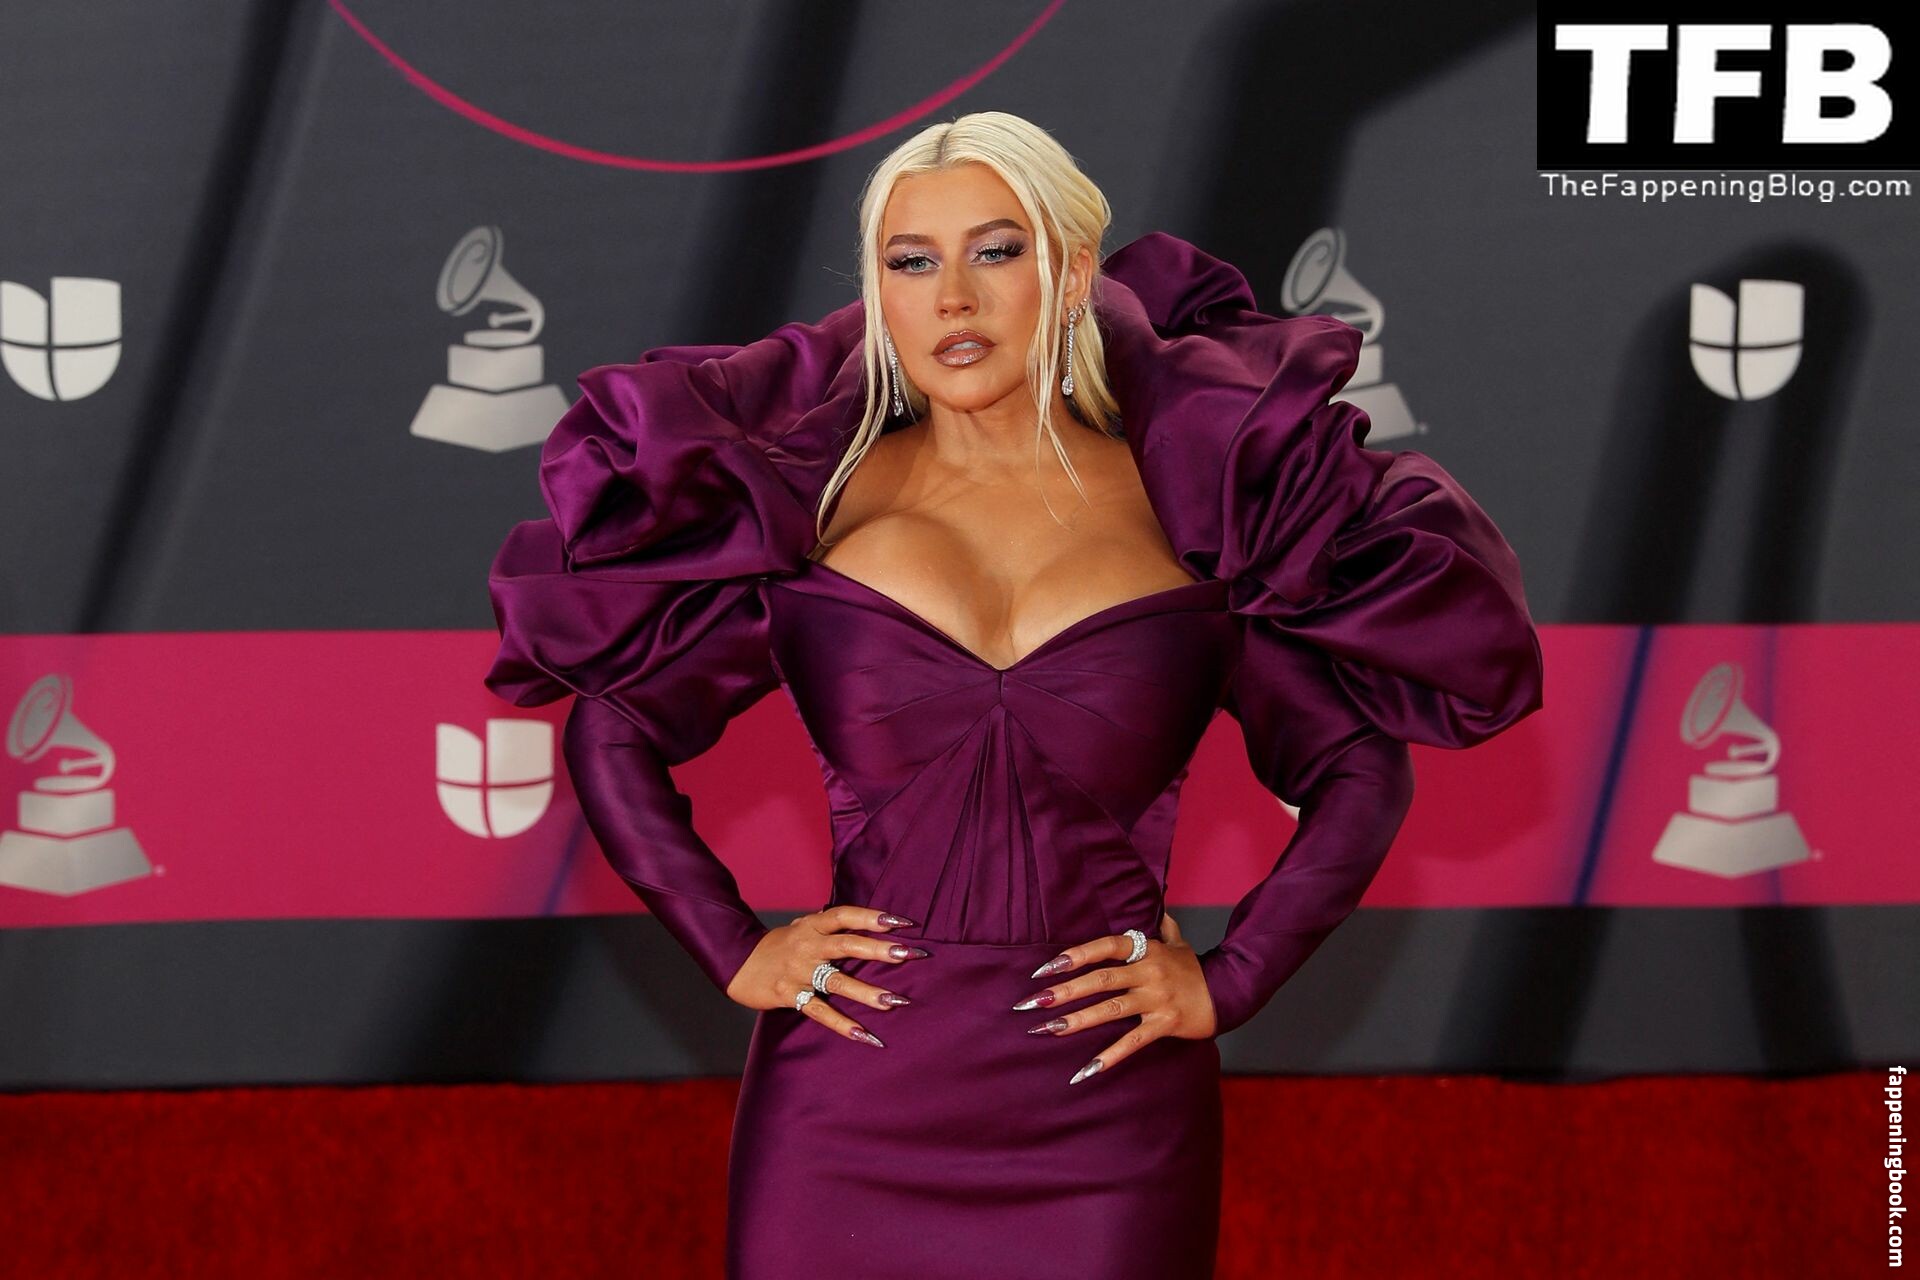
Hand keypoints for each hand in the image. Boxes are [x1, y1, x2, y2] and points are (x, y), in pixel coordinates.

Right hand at [725, 905, 927, 1047]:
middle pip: (847, 945)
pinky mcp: (790, 995)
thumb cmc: (779, 945)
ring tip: (894, 1001)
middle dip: (879, 950)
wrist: (738, 962)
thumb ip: (830, 926)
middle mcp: (807, 946)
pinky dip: (841, 1024)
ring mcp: (798, 972)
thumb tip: (866, 922)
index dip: (873, 917)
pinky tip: (864, 1035)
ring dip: (867, 992)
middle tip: (909, 954)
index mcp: (812, 926)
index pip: (845, 916)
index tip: (903, 922)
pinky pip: (819, 1011)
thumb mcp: (802, 927)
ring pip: (837, 981)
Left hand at [1013, 911, 1217, 1082]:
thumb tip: (1154, 906)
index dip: (1074, 956)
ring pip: (1111, 1010)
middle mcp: (1149, 972)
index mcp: (1146, 950)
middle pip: (1100, 980)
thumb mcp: (1178, 941)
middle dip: (1063, 991)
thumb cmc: (1194, 969)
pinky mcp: (1164, 1024)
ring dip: (1076, 1020)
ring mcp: (1156, 999)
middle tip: (1032, 1003)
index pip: (1105, 947)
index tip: (1043, 969)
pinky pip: (1133, 1042)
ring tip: (1048, 1028)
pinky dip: (1109, 1057)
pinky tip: (1085, 1070)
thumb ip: (1161, 924)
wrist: (1228, 994)